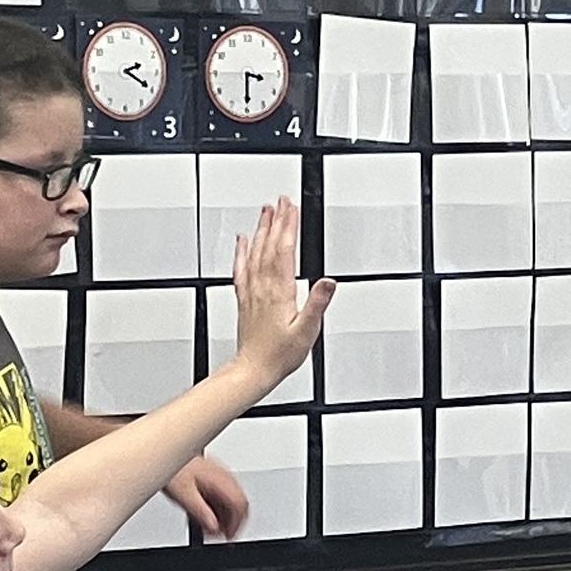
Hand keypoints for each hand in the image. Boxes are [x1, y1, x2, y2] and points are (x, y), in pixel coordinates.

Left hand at [164, 454, 248, 537]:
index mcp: (221, 479)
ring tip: (211, 526)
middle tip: (220, 534)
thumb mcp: (184, 495)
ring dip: (225, 514)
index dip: (237, 525)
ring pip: (233, 496)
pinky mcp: (210, 472)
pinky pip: (223, 490)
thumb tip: (214, 528)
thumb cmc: (173, 467)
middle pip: (240, 501)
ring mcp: (218, 472)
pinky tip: (206, 511)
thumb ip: (200, 512)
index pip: (241, 504)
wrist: (163, 449)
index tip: (227, 537)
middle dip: (233, 521)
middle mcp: (223, 474)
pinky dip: (218, 504)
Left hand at [234, 197, 334, 389]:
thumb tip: (328, 282)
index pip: (284, 251)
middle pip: (270, 246)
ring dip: (261, 230)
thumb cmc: (279, 355)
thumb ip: (317, 304)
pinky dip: (242, 251)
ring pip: (255, 252)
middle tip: (282, 201)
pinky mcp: (245, 298)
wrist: (253, 369)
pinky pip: (242, 268)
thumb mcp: (307, 331)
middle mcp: (262, 287)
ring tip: (266, 211)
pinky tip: (243, 240)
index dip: (288, 227)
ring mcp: (251, 291)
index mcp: (279, 292)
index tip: (292, 208)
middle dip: (277, 221)